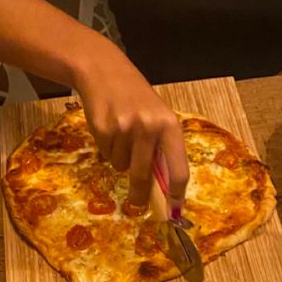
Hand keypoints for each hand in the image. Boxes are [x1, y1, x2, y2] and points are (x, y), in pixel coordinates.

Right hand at [74, 43, 188, 209]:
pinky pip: (106, 155)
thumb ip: (163, 149)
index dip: (176, 194)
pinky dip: (107, 149)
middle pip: (144, 176)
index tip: (174, 210)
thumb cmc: (137, 99)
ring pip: (122, 166)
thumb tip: (164, 191)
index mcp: (170, 127)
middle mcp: (149, 127)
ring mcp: (125, 128)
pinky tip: (109, 129)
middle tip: (137, 203)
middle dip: (139, 195)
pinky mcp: (103, 129)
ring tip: (121, 136)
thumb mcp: (158, 118)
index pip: (178, 170)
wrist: (104, 71)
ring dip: (121, 160)